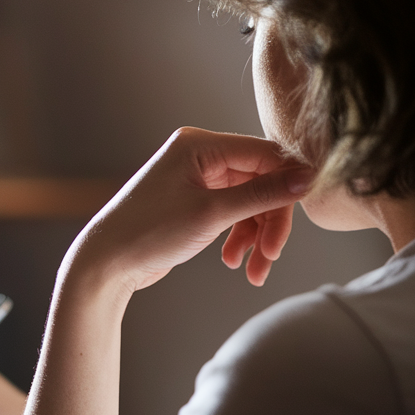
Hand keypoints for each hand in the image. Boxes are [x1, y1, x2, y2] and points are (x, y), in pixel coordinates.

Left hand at [71, 127, 313, 290]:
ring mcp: (196, 178)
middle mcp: (199, 154)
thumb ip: (262, 195)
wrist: (106, 263)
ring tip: (253, 270)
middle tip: (271, 254)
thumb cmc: (148, 233)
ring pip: (249, 201)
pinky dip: (239, 237)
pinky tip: (234, 262)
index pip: (265, 154)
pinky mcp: (195, 201)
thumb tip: (307, 179)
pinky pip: (233, 213)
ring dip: (256, 235)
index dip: (289, 183)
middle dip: (270, 221)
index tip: (304, 213)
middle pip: (261, 181)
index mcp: (199, 144)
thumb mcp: (211, 214)